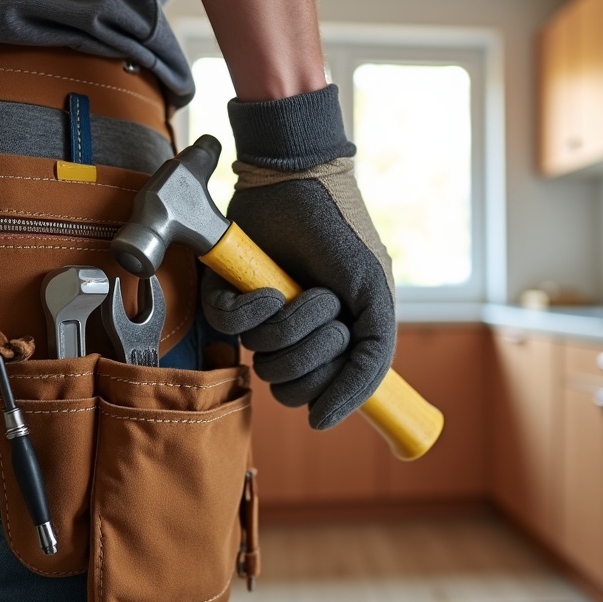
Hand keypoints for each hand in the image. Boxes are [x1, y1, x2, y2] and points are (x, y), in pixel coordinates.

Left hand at [201, 155, 394, 429]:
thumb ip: (371, 364)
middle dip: (309, 351)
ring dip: (285, 326)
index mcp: (331, 343)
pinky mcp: (227, 296)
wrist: (300, 181)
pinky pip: (227, 328)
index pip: (319, 397)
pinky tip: (266, 288)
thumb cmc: (343, 236)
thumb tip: (322, 420)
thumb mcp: (375, 300)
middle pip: (291, 387)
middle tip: (324, 309)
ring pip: (260, 361)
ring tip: (300, 290)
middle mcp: (294, 337)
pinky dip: (250, 310)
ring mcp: (261, 319)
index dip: (328, 384)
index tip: (340, 349)